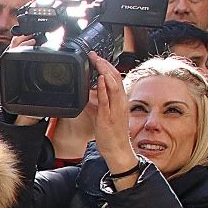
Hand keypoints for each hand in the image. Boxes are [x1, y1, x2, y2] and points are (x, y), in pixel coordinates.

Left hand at [88, 53, 134, 171]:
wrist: (117, 151)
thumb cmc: (112, 135)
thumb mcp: (102, 116)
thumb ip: (95, 105)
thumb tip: (87, 96)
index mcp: (120, 102)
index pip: (115, 79)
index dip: (107, 67)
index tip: (98, 59)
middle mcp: (120, 103)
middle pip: (115, 79)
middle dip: (105, 65)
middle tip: (95, 56)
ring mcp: (115, 110)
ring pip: (114, 86)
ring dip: (105, 72)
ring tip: (98, 62)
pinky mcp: (108, 118)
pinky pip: (106, 100)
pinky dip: (103, 89)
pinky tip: (99, 80)